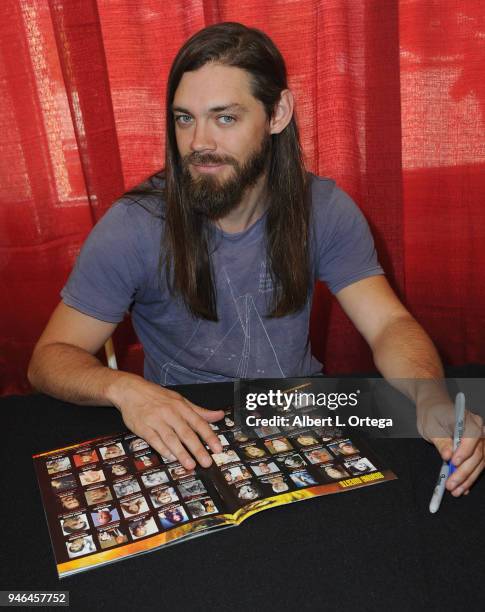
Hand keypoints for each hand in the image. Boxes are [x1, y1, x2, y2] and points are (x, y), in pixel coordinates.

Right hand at [108, 374, 223, 468]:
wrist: (131, 390)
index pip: (199, 423)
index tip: (218, 448)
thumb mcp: (180, 400)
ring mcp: (156, 420)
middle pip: (186, 433)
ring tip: (191, 465)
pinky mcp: (143, 427)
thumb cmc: (158, 396)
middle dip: (198, 449)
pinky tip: (171, 457)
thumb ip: (200, 411)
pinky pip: (154, 440)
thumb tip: (220, 415)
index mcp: (181, 406)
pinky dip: (163, 449)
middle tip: (207, 462)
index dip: (209, 436)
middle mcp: (170, 413)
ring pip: (171, 438)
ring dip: (181, 453)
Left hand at [417, 400, 484, 495]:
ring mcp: (480, 438)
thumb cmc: (432, 414)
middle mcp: (478, 428)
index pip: (472, 436)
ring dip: (468, 478)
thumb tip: (448, 456)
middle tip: (452, 484)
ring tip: (456, 489)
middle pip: (477, 453)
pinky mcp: (477, 448)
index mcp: (466, 418)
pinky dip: (470, 476)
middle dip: (464, 471)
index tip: (453, 462)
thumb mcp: (431, 427)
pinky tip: (463, 487)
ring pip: (479, 462)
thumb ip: (441, 442)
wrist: (434, 408)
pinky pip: (477, 464)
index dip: (464, 451)